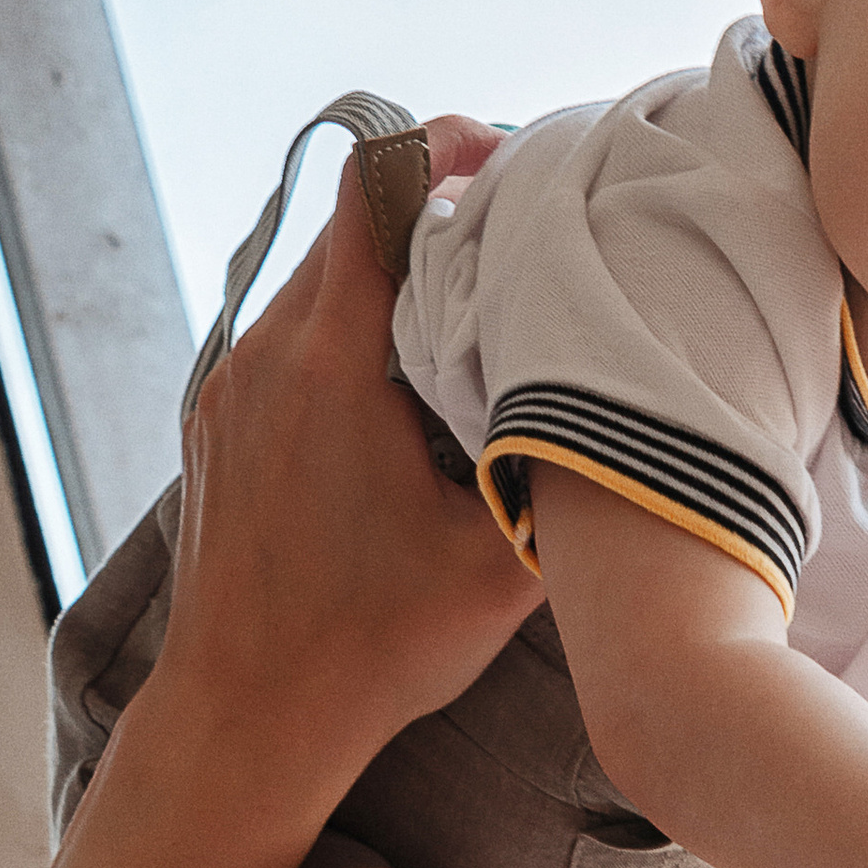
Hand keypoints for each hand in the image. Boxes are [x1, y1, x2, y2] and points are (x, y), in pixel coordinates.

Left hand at [156, 125, 527, 794]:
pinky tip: (416, 389)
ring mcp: (233, 388)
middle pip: (357, 228)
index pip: (377, 187)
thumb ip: (566, 471)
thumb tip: (644, 418)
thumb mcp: (498, 563)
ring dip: (400, 283)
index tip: (514, 159)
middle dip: (441, 218)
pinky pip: (296, 340)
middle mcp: (266, 355)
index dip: (447, 150)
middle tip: (527, 241)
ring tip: (480, 319)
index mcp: (330, 361)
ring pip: (325, 285)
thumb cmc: (368, 647)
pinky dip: (358, 337)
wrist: (246, 717)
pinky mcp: (223, 424)